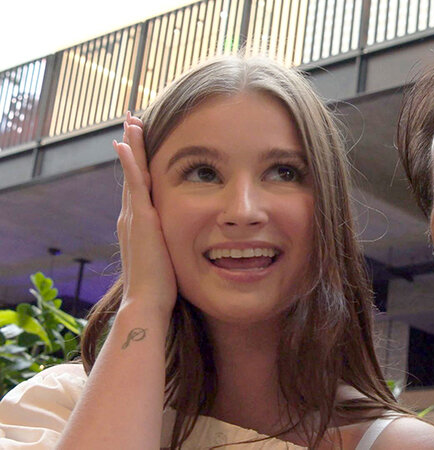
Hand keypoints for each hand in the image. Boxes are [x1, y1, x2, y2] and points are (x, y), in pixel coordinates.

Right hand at [113, 112, 176, 318]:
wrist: (147, 302)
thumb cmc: (162, 289)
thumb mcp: (171, 260)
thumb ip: (174, 247)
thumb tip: (194, 245)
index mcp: (141, 225)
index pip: (142, 188)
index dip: (142, 166)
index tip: (141, 145)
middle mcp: (132, 217)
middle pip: (133, 174)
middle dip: (133, 148)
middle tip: (131, 122)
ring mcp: (133, 216)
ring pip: (132, 172)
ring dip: (131, 146)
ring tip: (129, 122)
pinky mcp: (139, 219)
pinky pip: (134, 183)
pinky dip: (130, 162)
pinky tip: (125, 142)